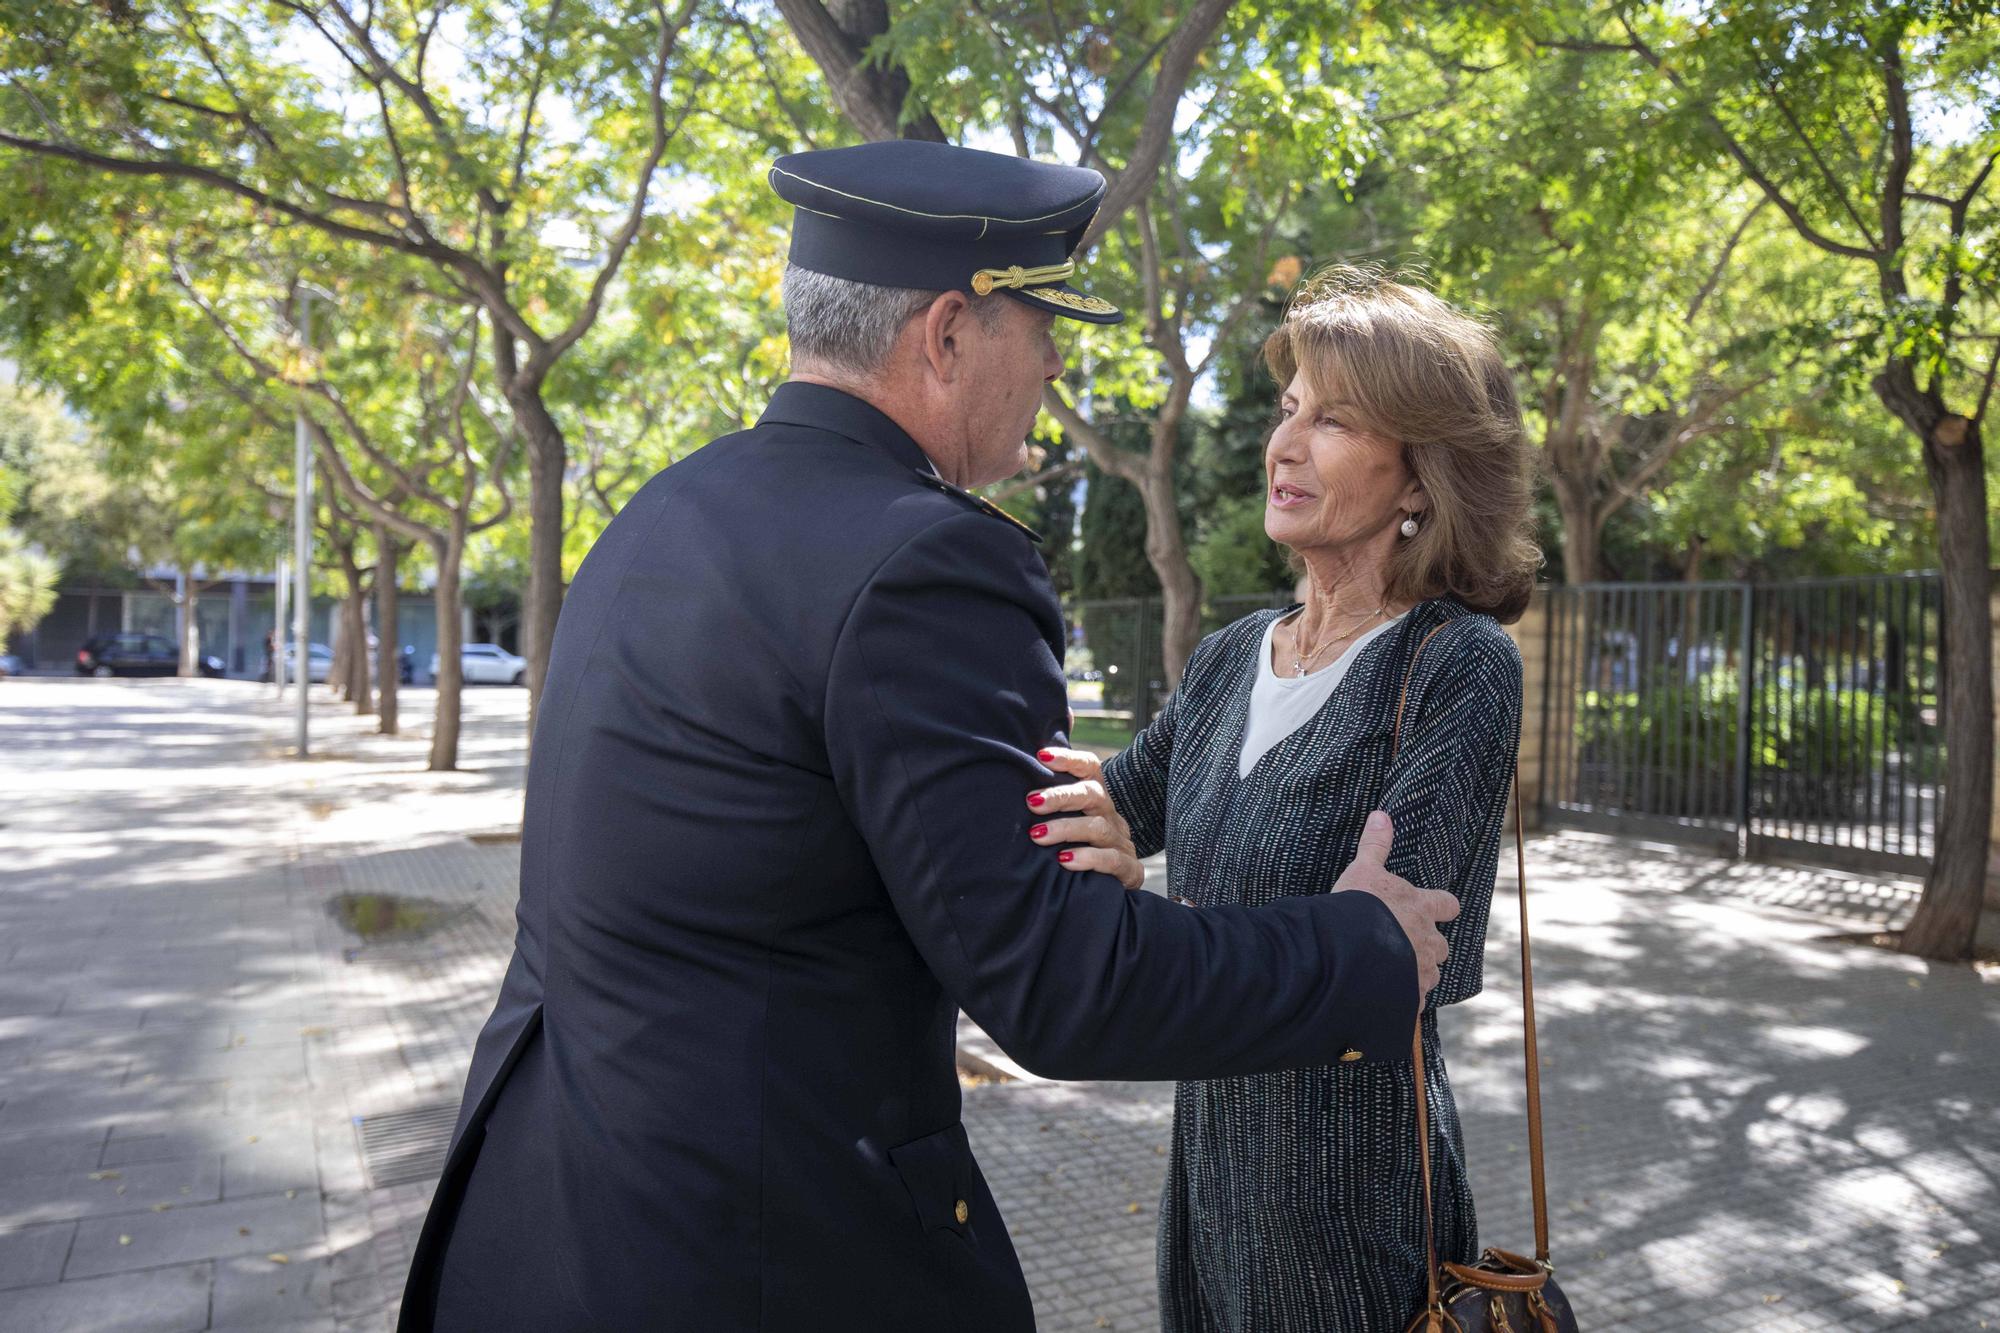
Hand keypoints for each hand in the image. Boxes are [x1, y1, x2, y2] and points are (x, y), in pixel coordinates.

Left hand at [1027, 745, 1144, 889]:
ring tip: (1036, 835)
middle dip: (1061, 796)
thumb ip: (1044, 806)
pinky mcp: (1130, 870)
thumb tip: (1012, 778)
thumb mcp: (1062, 826)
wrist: (1108, 896)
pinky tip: (1064, 860)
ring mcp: (1121, 843)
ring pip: (1098, 827)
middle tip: (1031, 802)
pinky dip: (1088, 858)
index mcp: (1095, 801)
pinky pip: (1112, 860)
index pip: (1090, 769)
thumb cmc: (1074, 852)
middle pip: (1093, 794)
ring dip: (1066, 828)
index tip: (1041, 755)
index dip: (1069, 759)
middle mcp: (1110, 816)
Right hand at [1331, 811, 1458, 1005]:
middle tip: (1406, 944)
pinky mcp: (1411, 996)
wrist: (1349, 949)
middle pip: (1443, 946)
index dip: (1444, 907)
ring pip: (1431, 974)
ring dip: (1418, 973)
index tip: (1439, 908)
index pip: (1448, 905)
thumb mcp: (1363, 870)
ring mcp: (1422, 970)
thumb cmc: (1359, 906)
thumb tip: (1381, 814)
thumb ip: (1374, 845)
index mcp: (1422, 908)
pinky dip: (1405, 999)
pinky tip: (1388, 995)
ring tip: (1395, 973)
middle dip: (1429, 946)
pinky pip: (1415, 1001)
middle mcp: (1428, 940)